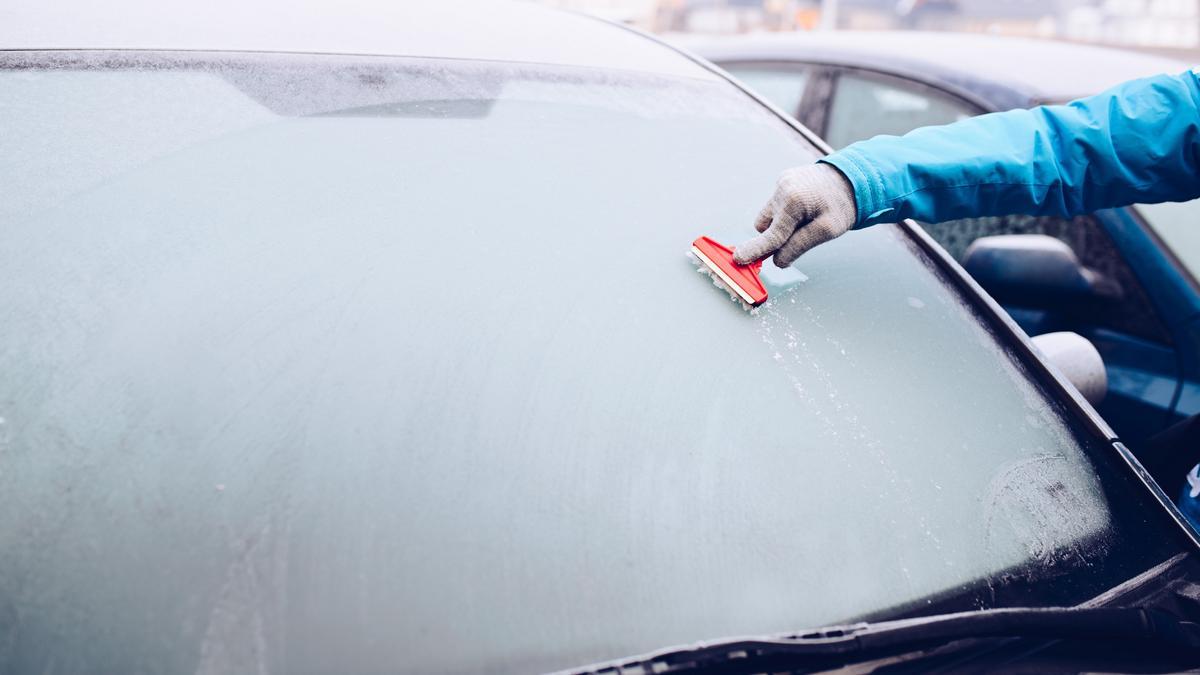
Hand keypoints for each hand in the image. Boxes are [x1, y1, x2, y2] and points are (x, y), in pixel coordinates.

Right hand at [733, 163, 856, 267]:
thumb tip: (778, 261)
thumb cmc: (842, 205)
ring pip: (768, 216)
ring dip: (781, 225)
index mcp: (794, 201)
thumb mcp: (828, 231)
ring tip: (806, 221)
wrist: (853, 177)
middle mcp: (783, 189)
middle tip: (792, 243)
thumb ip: (800, 246)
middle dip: (774, 238)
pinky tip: (804, 210)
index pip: (773, 234)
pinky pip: (776, 205)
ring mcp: (781, 183)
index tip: (739, 259)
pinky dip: (785, 213)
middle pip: (765, 226)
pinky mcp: (783, 181)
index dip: (756, 250)